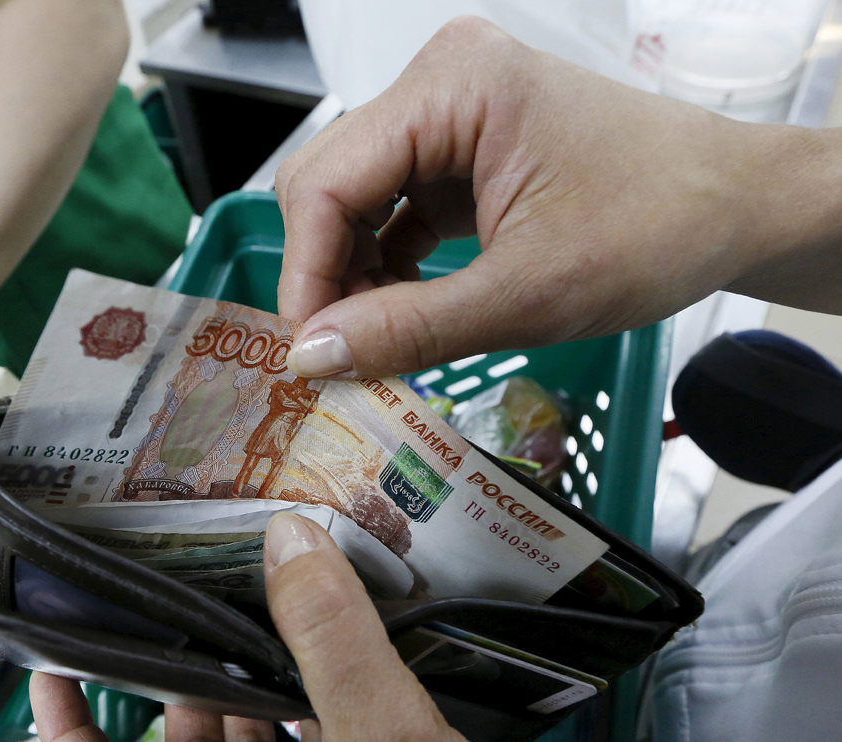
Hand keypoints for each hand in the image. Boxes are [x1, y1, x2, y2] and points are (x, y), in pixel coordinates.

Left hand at [30, 512, 553, 741]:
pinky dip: (312, 698)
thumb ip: (333, 640)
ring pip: (252, 740)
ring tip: (271, 601)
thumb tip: (288, 541)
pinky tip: (337, 648)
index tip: (51, 663)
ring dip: (259, 675)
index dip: (67, 727)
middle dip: (190, 669)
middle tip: (199, 592)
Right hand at [276, 16, 841, 379]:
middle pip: (329, 183)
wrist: (737, 207)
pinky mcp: (459, 145)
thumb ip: (408, 329)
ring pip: (352, 197)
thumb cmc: (657, 229)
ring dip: (352, 273)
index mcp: (453, 87)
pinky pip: (389, 203)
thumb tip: (310, 359)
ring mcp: (448, 110)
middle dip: (325, 274)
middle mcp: (439, 81)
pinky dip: (384, 262)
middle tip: (336, 356)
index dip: (305, 273)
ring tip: (370, 341)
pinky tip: (396, 312)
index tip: (308, 354)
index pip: (328, 181)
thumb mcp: (526, 295)